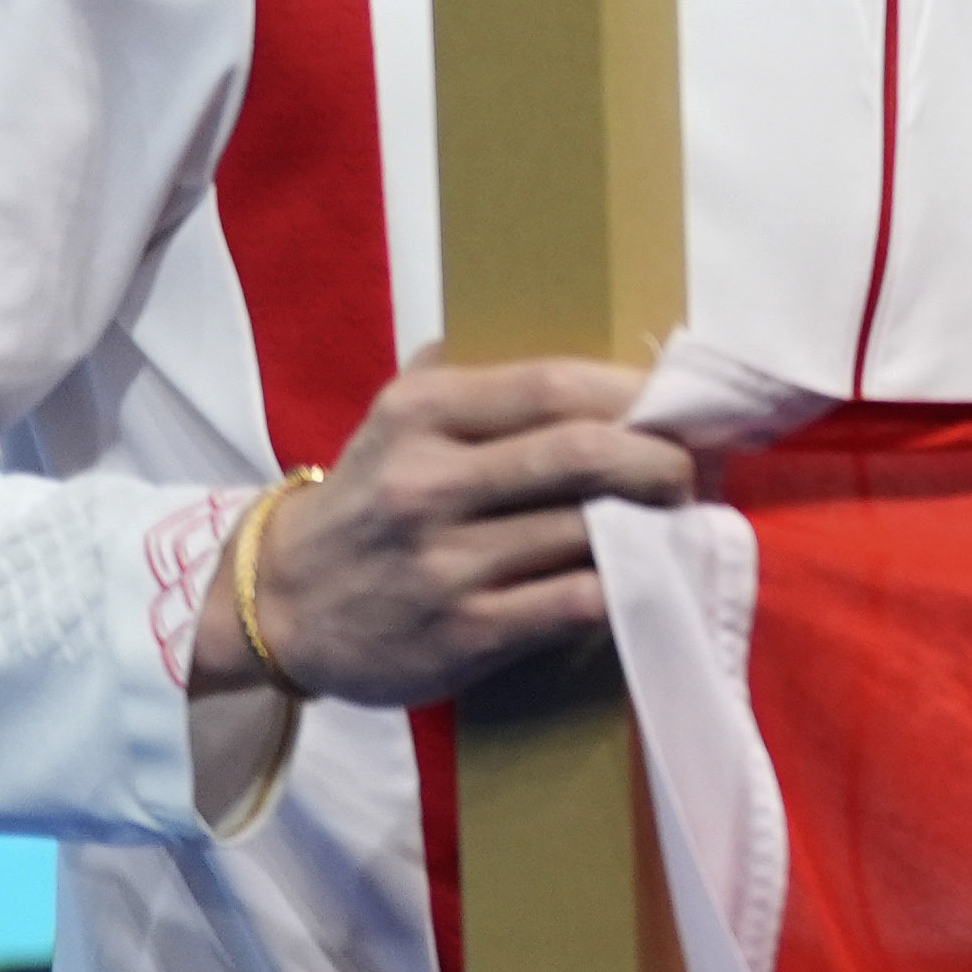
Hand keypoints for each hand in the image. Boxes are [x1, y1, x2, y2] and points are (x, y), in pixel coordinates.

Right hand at [212, 357, 697, 707]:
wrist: (277, 608)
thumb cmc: (367, 499)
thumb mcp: (396, 418)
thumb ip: (471, 372)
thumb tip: (581, 336)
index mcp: (421, 415)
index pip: (552, 385)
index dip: (635, 391)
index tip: (681, 401)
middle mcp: (428, 485)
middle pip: (582, 454)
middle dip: (661, 456)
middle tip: (693, 465)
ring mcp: (446, 565)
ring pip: (587, 529)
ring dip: (654, 522)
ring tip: (682, 514)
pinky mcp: (464, 635)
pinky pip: (575, 604)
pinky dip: (627, 586)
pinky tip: (646, 574)